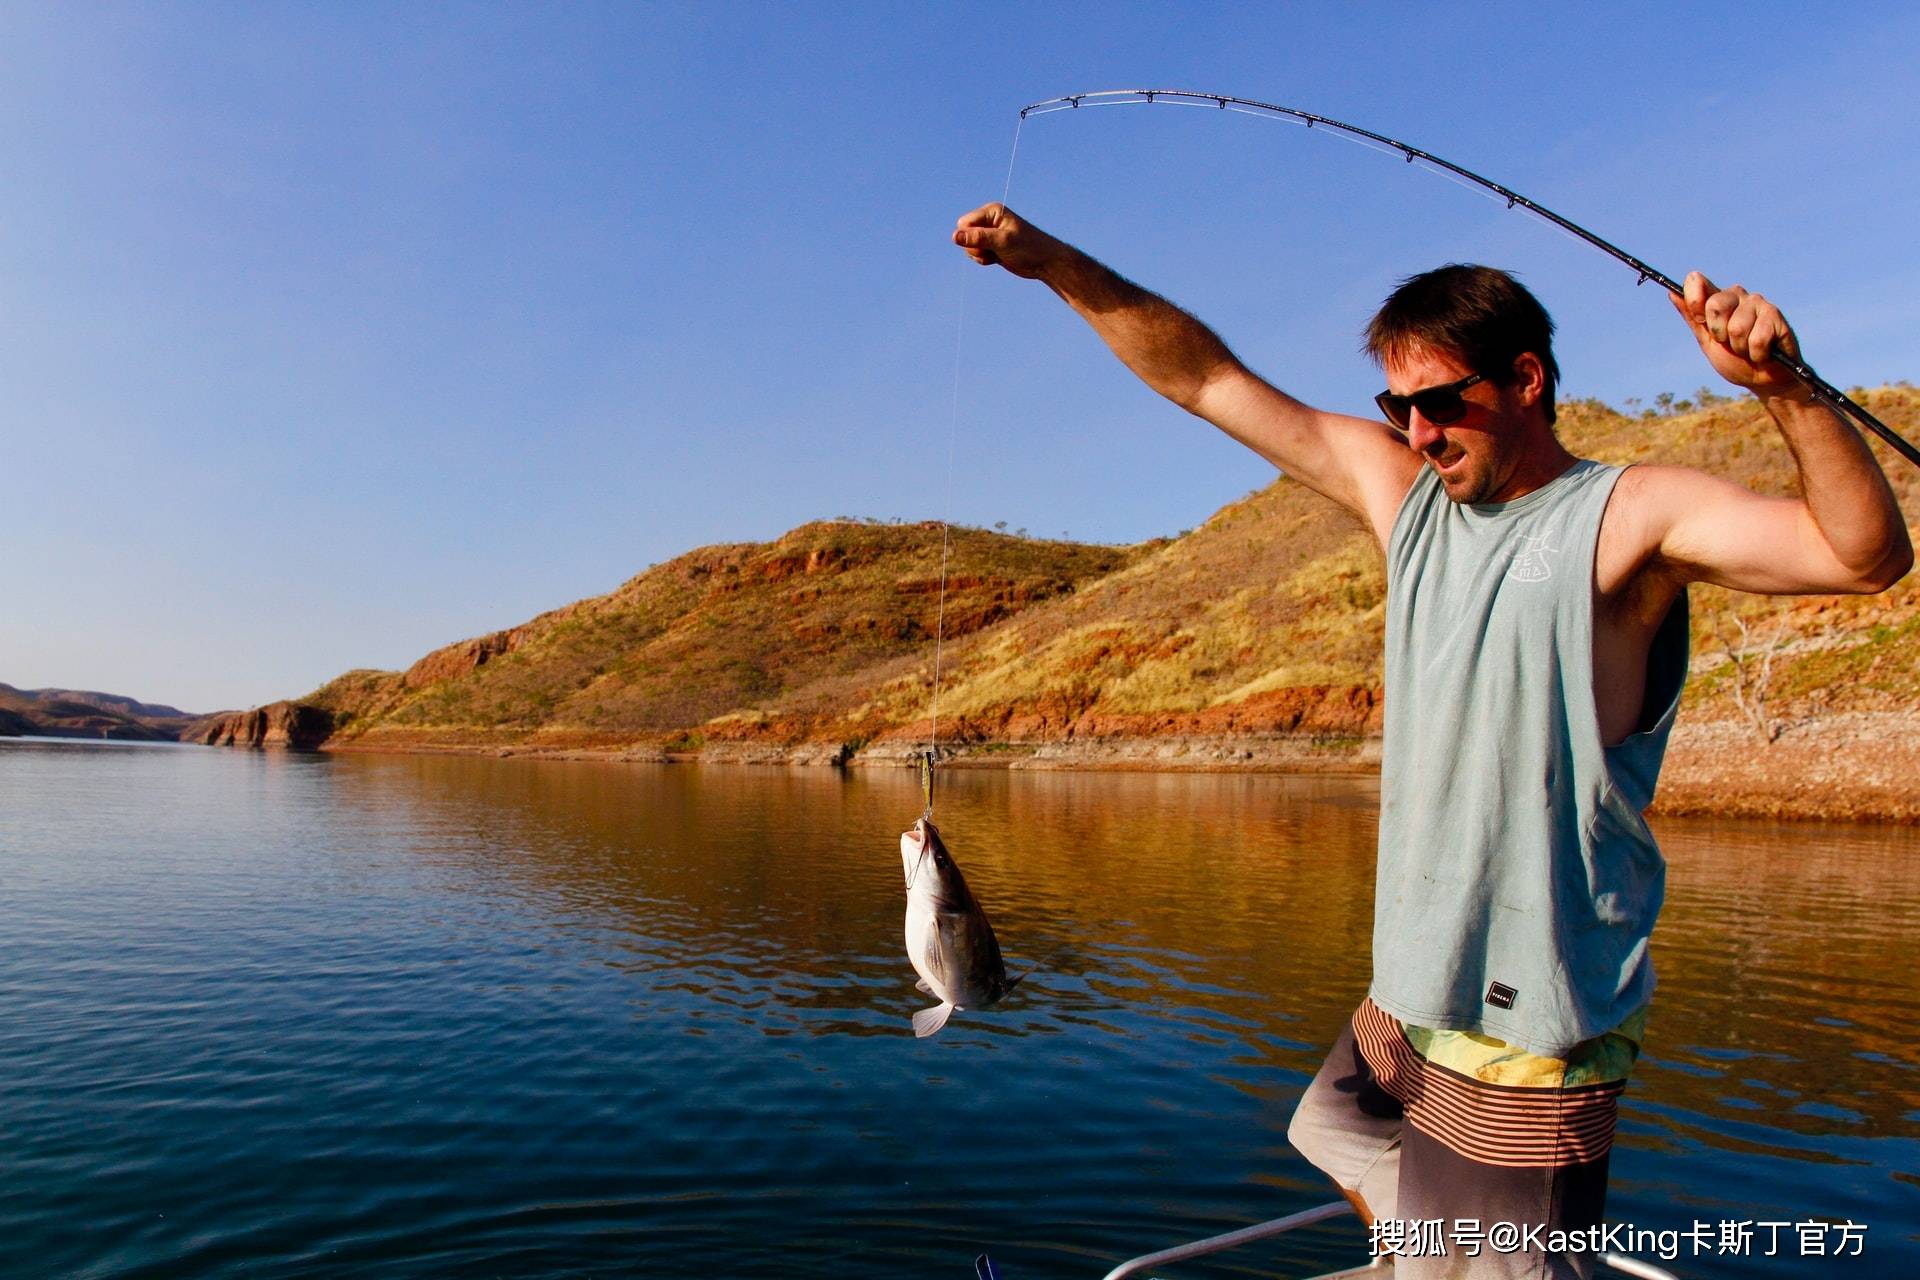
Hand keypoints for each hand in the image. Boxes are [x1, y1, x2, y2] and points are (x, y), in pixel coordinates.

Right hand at [952, 203, 1065, 279]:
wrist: (1045, 262)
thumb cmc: (1028, 247)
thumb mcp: (1002, 242)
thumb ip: (978, 238)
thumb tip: (954, 237)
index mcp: (991, 211)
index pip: (964, 223)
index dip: (970, 237)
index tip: (987, 244)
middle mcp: (988, 220)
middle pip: (963, 234)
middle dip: (974, 247)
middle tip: (992, 250)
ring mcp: (989, 234)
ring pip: (968, 246)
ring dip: (979, 255)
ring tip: (996, 255)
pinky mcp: (991, 247)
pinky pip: (975, 254)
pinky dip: (982, 259)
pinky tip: (996, 260)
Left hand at [1669, 271, 1803, 394]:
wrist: (1763, 380)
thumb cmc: (1735, 360)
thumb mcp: (1708, 342)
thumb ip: (1692, 318)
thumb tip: (1672, 293)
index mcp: (1716, 299)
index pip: (1695, 282)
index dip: (1694, 302)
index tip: (1701, 321)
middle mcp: (1736, 295)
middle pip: (1715, 306)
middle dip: (1720, 334)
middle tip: (1731, 343)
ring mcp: (1757, 302)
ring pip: (1737, 328)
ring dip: (1741, 348)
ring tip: (1749, 349)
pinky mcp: (1775, 314)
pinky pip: (1757, 339)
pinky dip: (1757, 354)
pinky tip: (1764, 352)